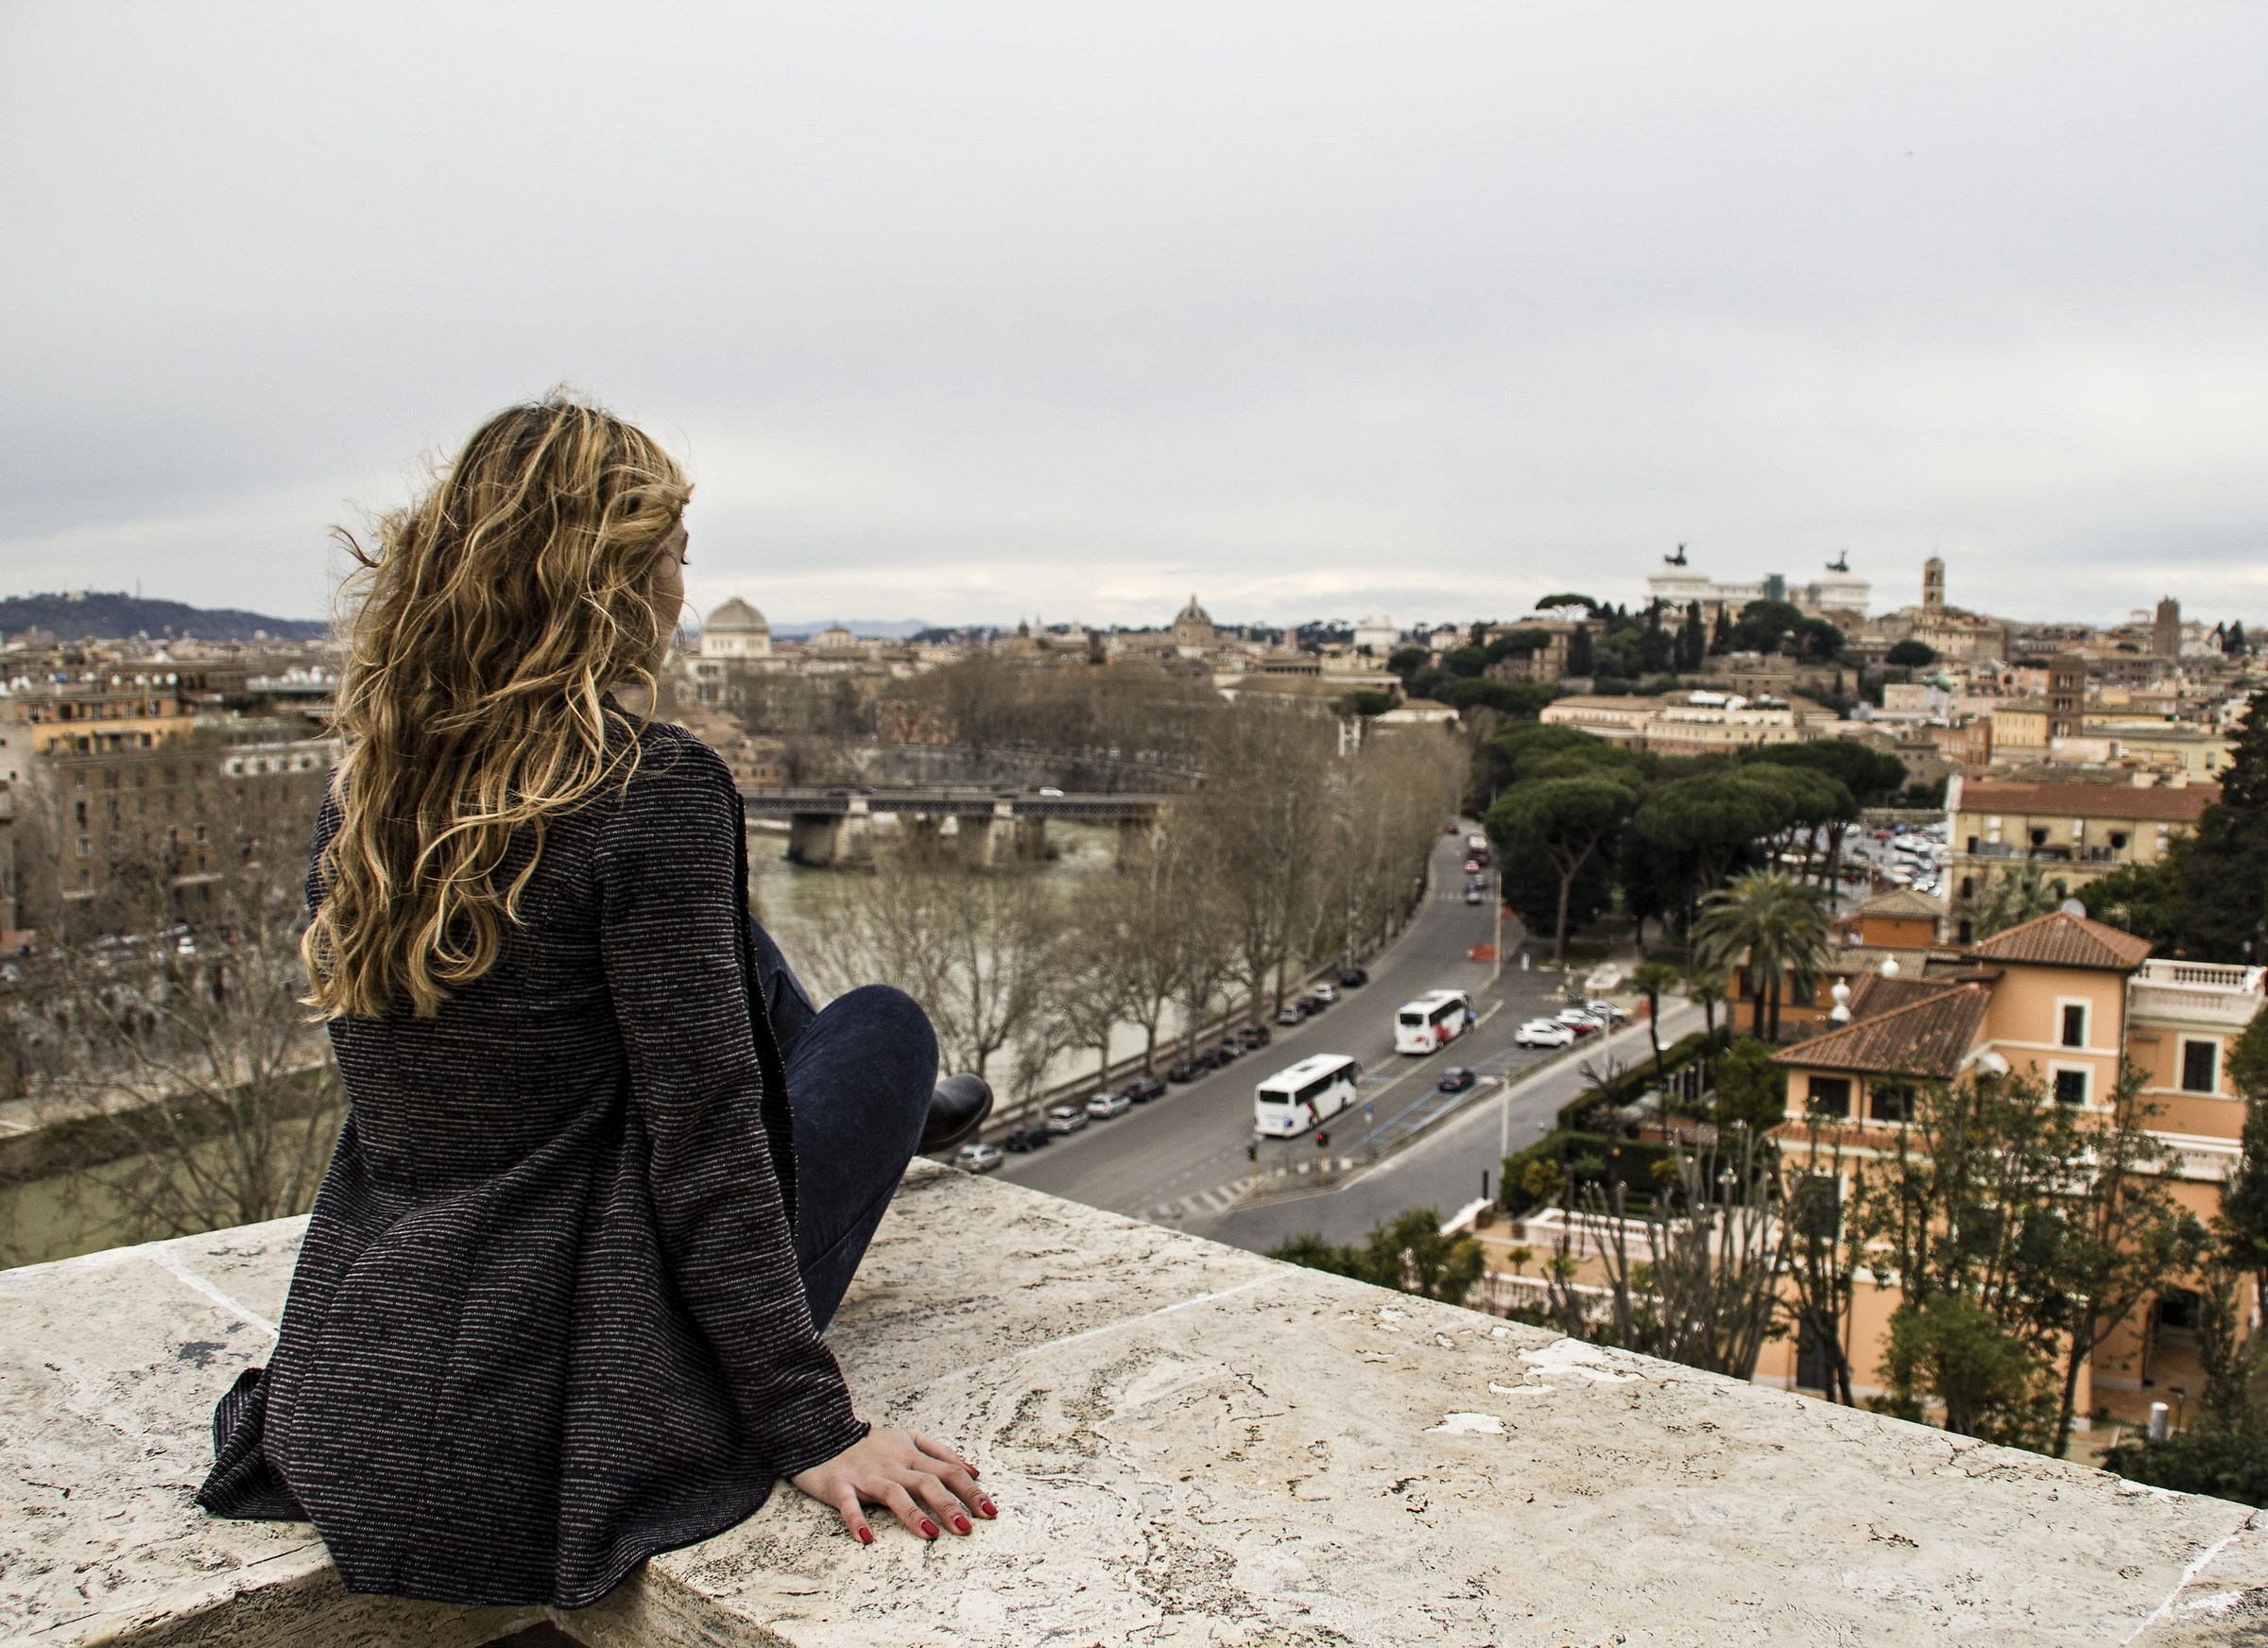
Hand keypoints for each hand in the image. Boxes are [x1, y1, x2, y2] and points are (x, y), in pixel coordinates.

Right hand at [790, 1427, 995, 1543]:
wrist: (822, 1432)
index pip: (949, 1471)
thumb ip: (940, 1453)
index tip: (991, 1511)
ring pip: (894, 1493)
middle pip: (927, 1482)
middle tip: (967, 1529)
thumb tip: (973, 1470)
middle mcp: (893, 1466)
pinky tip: (866, 1538)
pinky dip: (856, 1520)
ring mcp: (867, 1476)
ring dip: (912, 1513)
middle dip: (949, 1505)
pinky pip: (848, 1504)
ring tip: (930, 1534)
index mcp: (911, 1456)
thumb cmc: (870, 1443)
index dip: (971, 1490)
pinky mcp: (840, 1485)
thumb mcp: (908, 1439)